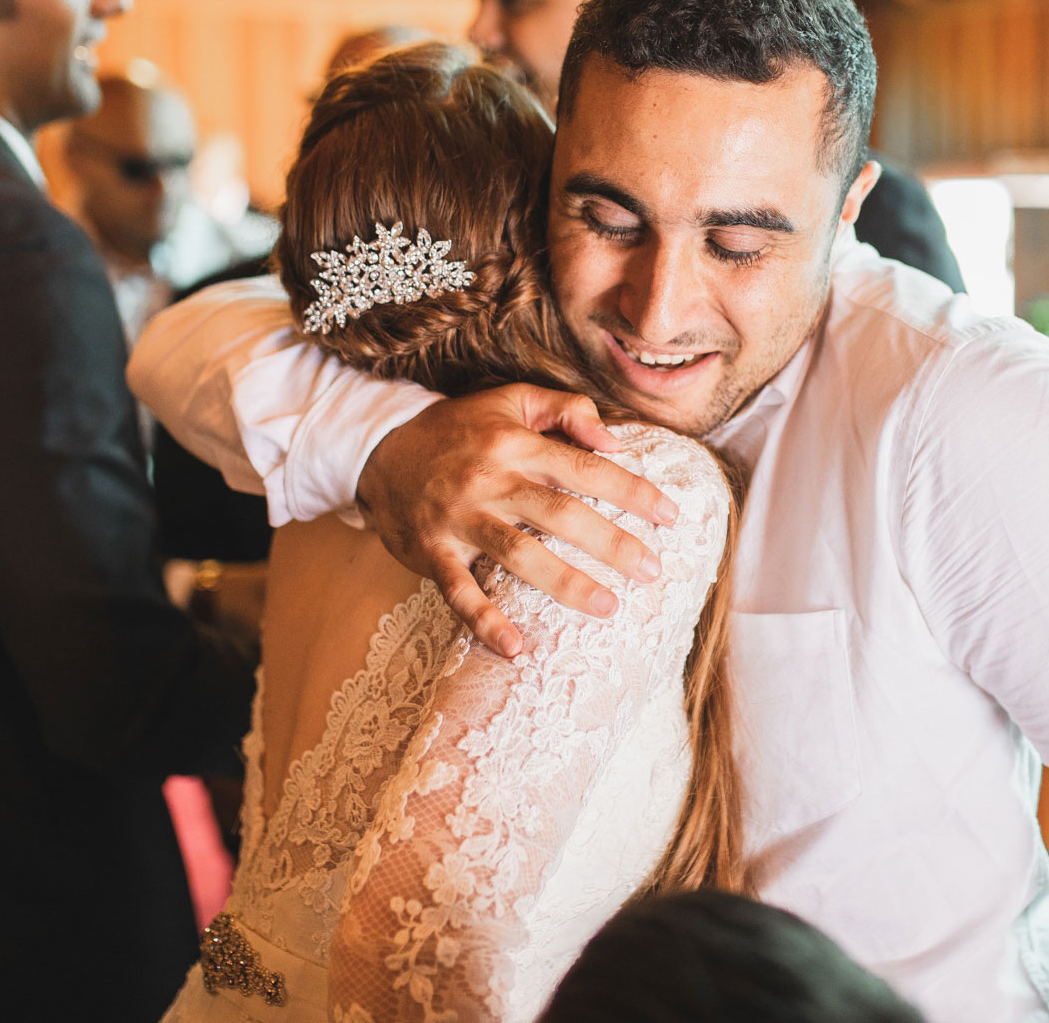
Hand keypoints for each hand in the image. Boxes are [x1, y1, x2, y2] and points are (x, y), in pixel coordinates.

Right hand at [356, 384, 678, 656]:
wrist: (378, 448)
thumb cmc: (457, 428)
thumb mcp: (510, 400)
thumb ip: (566, 410)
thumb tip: (614, 439)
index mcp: (516, 444)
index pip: (586, 469)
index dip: (632, 491)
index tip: (671, 515)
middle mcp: (492, 481)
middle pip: (561, 514)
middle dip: (612, 544)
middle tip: (652, 571)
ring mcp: (461, 519)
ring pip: (519, 554)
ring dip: (565, 583)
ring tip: (608, 608)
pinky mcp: (433, 551)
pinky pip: (460, 591)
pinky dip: (484, 621)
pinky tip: (514, 647)